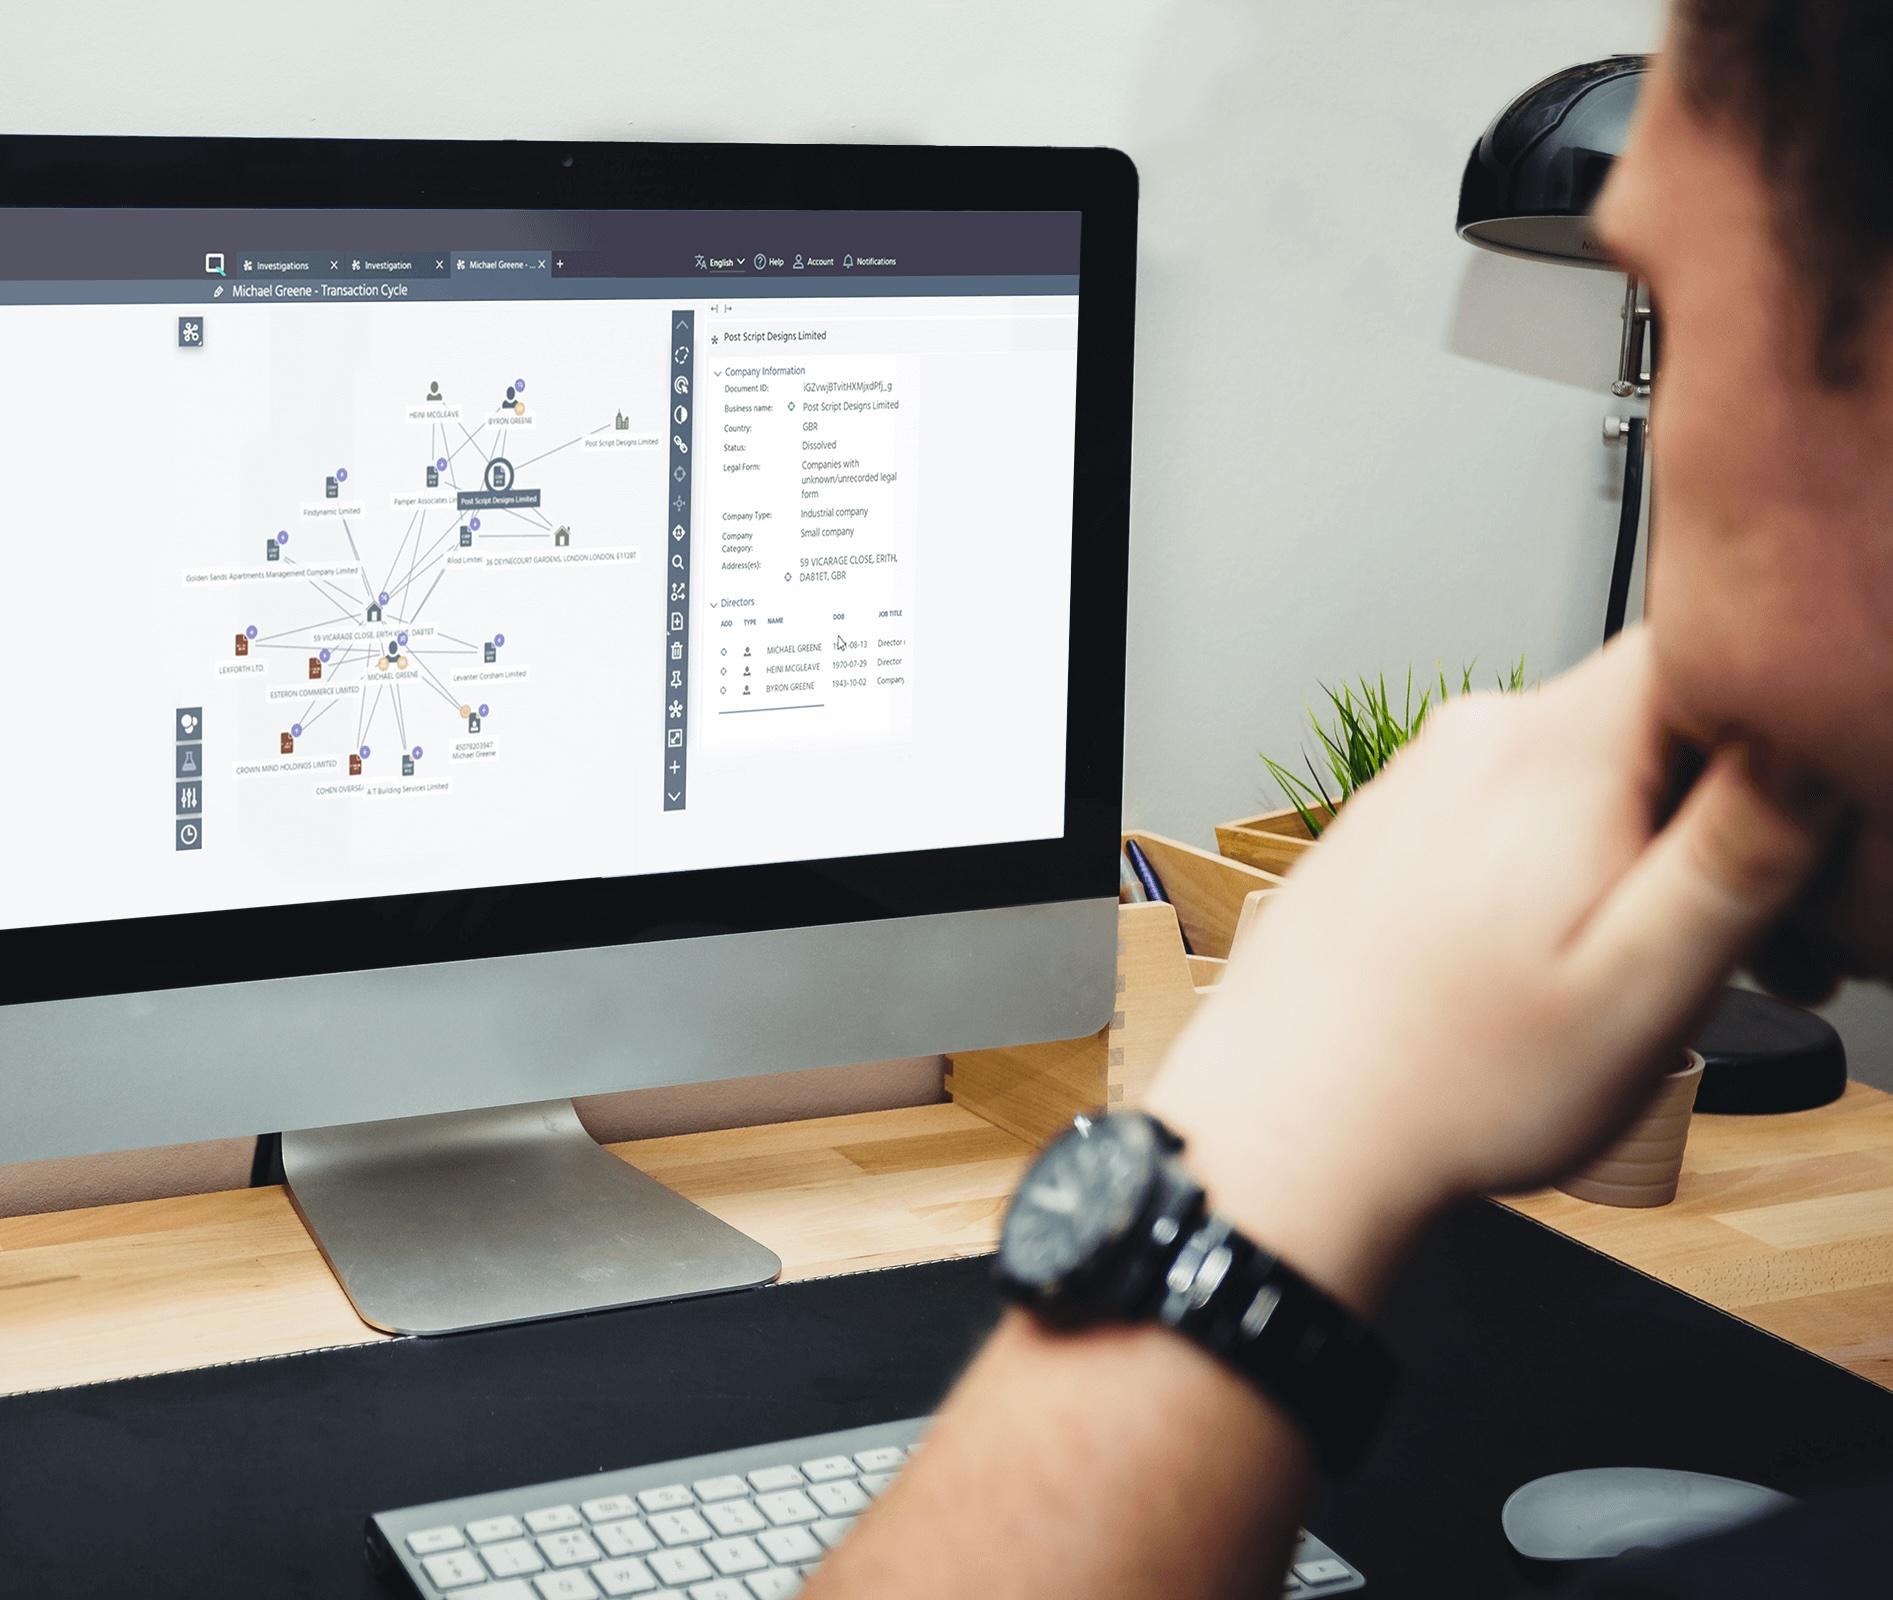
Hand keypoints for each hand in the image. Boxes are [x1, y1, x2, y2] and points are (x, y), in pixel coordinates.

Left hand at [1144, 631, 1835, 1309]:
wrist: (1285, 1135)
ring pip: (1583, 775)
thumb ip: (1741, 852)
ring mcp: (1424, 780)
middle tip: (1768, 946)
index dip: (1783, 723)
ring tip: (1653, 975)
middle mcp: (1477, 738)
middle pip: (1651, 720)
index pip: (1706, 649)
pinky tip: (1560, 965)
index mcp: (1551, 751)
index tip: (1806, 828)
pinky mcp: (1393, 828)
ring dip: (1645, 854)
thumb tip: (1811, 742)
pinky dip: (1563, 870)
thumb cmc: (1453, 1084)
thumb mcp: (1644, 985)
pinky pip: (1511, 813)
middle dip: (1724, 816)